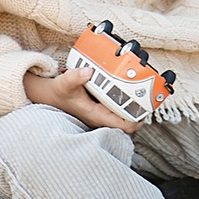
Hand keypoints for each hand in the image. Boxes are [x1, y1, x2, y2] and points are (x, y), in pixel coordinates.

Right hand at [24, 65, 141, 132]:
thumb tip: (88, 71)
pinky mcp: (101, 109)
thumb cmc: (59, 93)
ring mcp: (102, 114)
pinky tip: (127, 88)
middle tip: (148, 94)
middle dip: (140, 110)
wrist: (50, 96)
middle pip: (130, 122)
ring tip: (142, 90)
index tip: (146, 104)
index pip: (126, 126)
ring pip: (125, 116)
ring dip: (134, 106)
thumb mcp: (65, 83)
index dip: (139, 117)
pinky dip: (125, 101)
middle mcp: (102, 118)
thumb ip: (76, 77)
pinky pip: (118, 108)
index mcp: (98, 116)